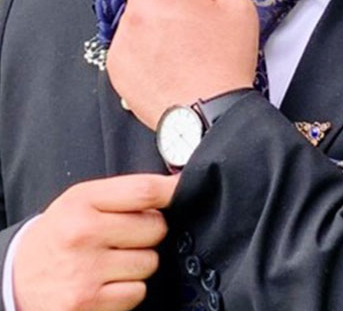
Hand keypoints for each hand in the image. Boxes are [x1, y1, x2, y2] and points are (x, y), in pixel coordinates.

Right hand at [13, 173, 177, 310]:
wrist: (19, 277)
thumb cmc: (61, 232)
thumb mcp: (82, 199)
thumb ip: (125, 191)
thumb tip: (174, 186)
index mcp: (83, 201)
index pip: (144, 191)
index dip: (171, 190)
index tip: (181, 190)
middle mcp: (83, 234)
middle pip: (156, 228)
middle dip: (150, 231)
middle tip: (127, 235)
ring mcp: (86, 272)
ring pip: (150, 262)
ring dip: (140, 262)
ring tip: (114, 259)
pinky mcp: (88, 304)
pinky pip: (137, 292)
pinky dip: (129, 289)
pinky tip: (107, 281)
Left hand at [107, 0, 257, 129]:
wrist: (210, 114)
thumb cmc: (227, 62)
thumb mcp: (239, 8)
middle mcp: (137, 11)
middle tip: (188, 17)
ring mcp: (123, 40)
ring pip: (135, 12)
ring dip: (152, 18)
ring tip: (178, 44)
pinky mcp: (116, 66)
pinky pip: (126, 42)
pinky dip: (142, 46)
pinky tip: (166, 61)